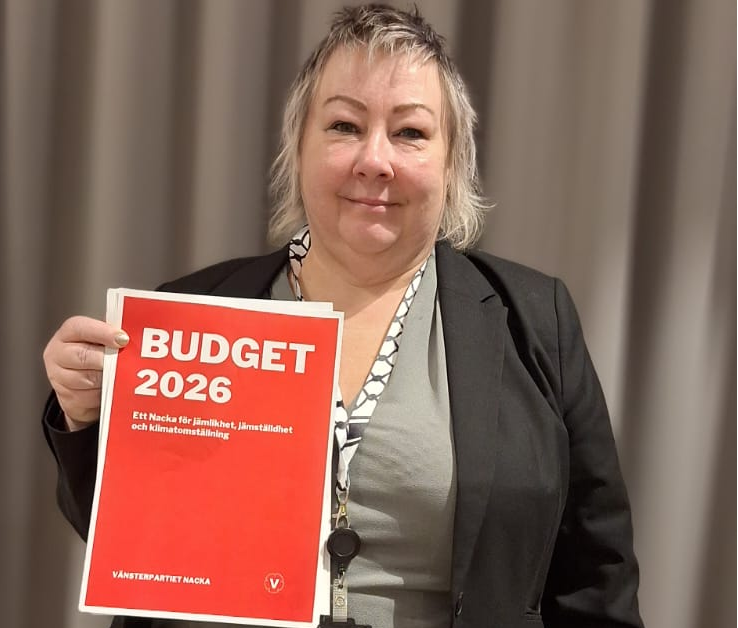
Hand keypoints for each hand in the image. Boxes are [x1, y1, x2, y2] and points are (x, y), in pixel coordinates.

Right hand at [43, 316, 128, 430]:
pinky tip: (114, 391)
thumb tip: (135, 335)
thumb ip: (114, 337)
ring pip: (87, 379)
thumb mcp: (102, 342)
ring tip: (123, 375)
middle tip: (124, 361)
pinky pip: (89, 398)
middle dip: (106, 359)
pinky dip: (105, 395)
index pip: (80, 328)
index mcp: (68, 334)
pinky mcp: (68, 400)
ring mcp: (59, 379)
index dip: (102, 332)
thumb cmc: (96, 356)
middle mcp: (59, 354)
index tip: (123, 339)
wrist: (81, 386)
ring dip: (108, 379)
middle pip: (82, 356)